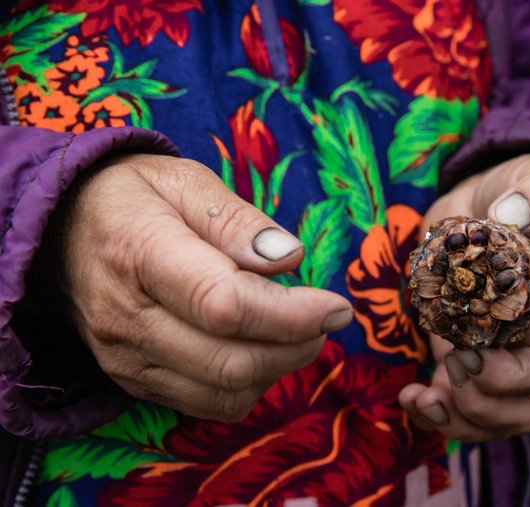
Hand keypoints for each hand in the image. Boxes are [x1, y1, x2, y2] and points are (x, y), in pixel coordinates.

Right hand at [60, 154, 352, 420]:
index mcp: (139, 254)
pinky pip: (207, 405)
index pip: (225, 305)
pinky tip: (262, 349)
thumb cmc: (131, 197)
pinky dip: (250, 385)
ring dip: (279, 369)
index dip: (292, 313)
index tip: (335, 306)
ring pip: (224, 393)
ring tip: (298, 330)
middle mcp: (127, 319)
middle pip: (231, 362)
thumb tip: (290, 259)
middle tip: (326, 318)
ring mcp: (126, 359)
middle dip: (297, 346)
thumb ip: (238, 220)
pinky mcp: (133, 381)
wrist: (60, 232)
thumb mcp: (184, 181)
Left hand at [399, 154, 529, 440]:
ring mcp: (493, 351)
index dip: (507, 377)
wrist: (493, 197)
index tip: (468, 356)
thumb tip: (512, 215)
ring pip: (486, 417)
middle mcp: (528, 342)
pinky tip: (409, 395)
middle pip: (518, 408)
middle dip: (480, 406)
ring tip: (419, 397)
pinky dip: (431, 409)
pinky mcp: (458, 348)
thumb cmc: (528, 191)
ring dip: (453, 419)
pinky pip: (453, 402)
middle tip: (449, 369)